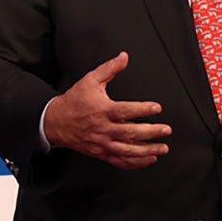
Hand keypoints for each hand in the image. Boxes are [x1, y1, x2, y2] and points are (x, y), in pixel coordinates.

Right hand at [44, 53, 171, 169]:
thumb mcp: (90, 81)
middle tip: (166, 130)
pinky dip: (136, 163)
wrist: (55, 122)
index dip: (142, 109)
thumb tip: (124, 57)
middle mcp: (103, 129)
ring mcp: (102, 143)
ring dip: (147, 151)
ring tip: (162, 148)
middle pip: (130, 133)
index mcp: (102, 110)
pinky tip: (148, 159)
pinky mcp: (101, 153)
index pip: (125, 111)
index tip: (156, 108)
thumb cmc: (74, 102)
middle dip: (151, 132)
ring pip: (127, 150)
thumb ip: (109, 69)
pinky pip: (120, 161)